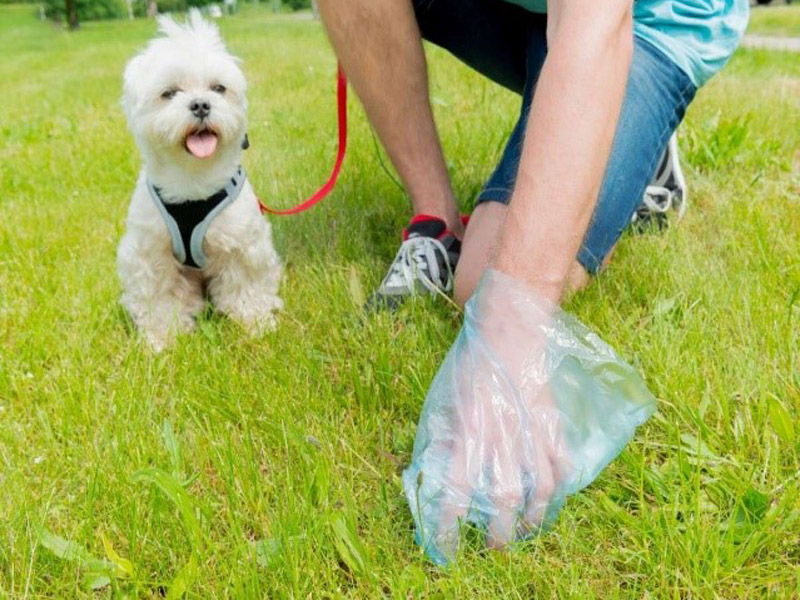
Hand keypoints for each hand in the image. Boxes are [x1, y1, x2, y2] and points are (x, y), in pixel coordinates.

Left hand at [403, 269, 656, 563]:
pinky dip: (561, 485)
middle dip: (500, 532)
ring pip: (541, 487)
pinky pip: (563, 461)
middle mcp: (502, 435)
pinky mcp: (552, 420)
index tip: (445, 544)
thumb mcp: (444, 399)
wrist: (508, 329)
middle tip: (494, 546)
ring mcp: (533, 429)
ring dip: (534, 516)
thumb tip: (435, 473)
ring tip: (526, 530)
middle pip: (506, 497)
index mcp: (469, 429)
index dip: (450, 523)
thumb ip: (443, 437)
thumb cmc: (470, 364)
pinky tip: (552, 496)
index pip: (458, 489)